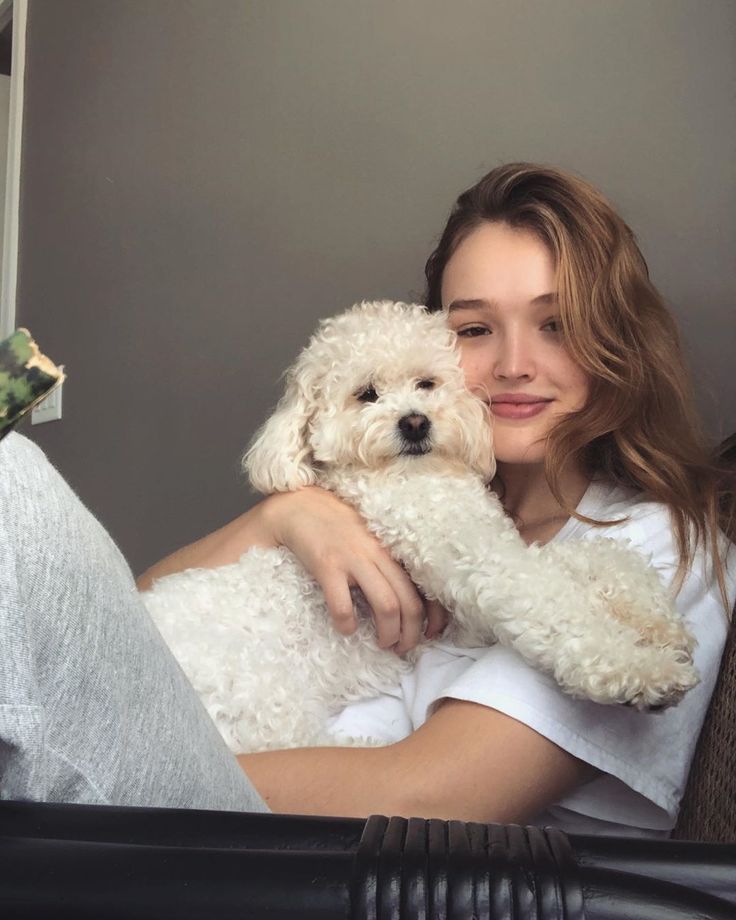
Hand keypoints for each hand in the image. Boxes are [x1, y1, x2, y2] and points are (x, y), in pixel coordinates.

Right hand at [262, 486, 447, 652]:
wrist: (298, 506)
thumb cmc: (336, 524)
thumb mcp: (370, 538)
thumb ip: (387, 561)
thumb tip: (406, 596)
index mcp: (391, 549)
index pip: (425, 585)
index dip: (435, 615)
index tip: (432, 633)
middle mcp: (378, 553)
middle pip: (409, 602)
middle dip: (411, 633)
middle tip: (403, 647)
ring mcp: (353, 559)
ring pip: (386, 606)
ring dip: (388, 634)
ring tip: (383, 644)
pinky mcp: (327, 566)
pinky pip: (343, 605)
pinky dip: (347, 624)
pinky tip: (347, 629)